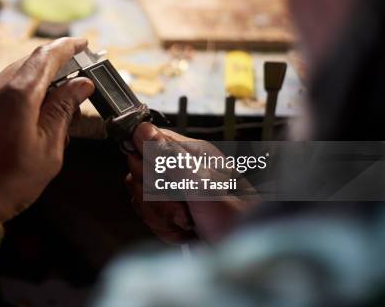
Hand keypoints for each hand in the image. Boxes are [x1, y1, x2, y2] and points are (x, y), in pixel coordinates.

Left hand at [0, 38, 94, 221]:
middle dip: (55, 63)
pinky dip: (21, 90)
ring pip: (14, 75)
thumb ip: (63, 110)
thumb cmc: (9, 181)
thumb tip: (81, 85)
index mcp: (17, 93)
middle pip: (30, 62)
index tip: (83, 43)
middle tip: (77, 72)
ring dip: (38, 78)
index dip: (67, 47)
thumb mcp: (48, 148)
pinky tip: (33, 109)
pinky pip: (1, 89)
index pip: (47, 57)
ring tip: (59, 96)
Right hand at [126, 123, 257, 241]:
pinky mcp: (172, 211)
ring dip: (161, 215)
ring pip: (141, 196)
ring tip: (187, 221)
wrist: (246, 255)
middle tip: (182, 205)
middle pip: (139, 170)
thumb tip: (143, 130)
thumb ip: (171, 157)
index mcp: (191, 152)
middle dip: (155, 195)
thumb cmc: (237, 221)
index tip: (160, 179)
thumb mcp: (203, 185)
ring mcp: (176, 190)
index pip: (146, 139)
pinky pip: (149, 215)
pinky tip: (184, 231)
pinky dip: (165, 228)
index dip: (146, 161)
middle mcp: (182, 167)